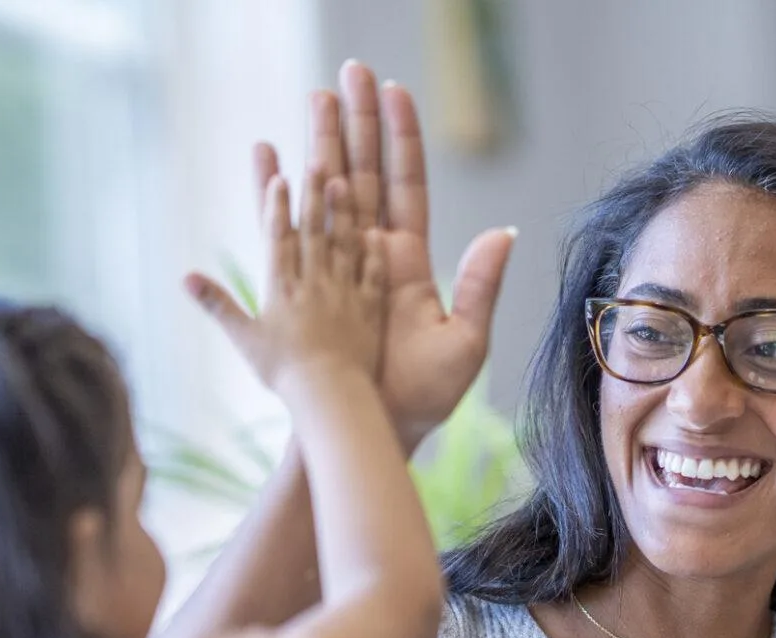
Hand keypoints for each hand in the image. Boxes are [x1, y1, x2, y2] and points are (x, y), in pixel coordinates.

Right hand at [187, 167, 384, 392]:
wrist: (328, 396)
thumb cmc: (282, 372)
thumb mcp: (243, 337)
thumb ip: (216, 304)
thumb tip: (184, 277)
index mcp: (282, 287)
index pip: (279, 237)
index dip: (278, 205)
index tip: (279, 176)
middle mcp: (314, 283)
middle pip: (314, 230)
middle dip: (313, 193)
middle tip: (317, 159)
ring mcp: (344, 294)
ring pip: (344, 244)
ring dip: (342, 211)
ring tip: (342, 181)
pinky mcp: (369, 310)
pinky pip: (372, 275)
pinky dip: (373, 253)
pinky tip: (375, 232)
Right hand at [257, 62, 516, 448]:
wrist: (377, 427)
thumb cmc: (424, 395)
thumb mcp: (465, 341)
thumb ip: (481, 285)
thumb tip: (503, 232)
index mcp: (410, 261)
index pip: (406, 184)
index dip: (400, 138)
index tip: (393, 90)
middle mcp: (375, 253)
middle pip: (367, 172)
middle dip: (358, 121)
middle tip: (348, 72)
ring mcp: (340, 264)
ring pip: (331, 188)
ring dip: (323, 141)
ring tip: (315, 95)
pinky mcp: (311, 280)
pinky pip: (294, 224)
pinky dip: (281, 188)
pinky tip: (272, 153)